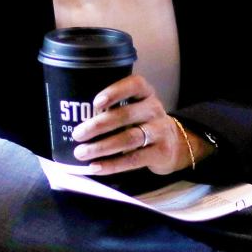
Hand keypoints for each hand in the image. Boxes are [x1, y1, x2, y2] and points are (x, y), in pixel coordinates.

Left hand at [71, 75, 206, 175]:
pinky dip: (112, 164)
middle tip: (77, 134)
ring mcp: (160, 131)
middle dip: (98, 125)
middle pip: (126, 115)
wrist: (176, 144)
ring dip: (102, 146)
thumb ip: (115, 109)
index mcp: (146, 94)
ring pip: (129, 138)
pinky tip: (95, 167)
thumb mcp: (137, 108)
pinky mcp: (160, 152)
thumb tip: (75, 119)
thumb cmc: (144, 123)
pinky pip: (134, 159)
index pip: (135, 84)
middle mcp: (154, 109)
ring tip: (81, 153)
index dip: (115, 91)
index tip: (95, 102)